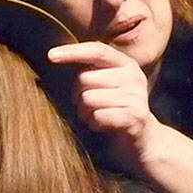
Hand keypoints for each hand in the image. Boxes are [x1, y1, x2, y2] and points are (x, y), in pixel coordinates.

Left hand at [46, 41, 192, 192]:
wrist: (142, 141)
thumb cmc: (113, 111)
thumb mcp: (103, 86)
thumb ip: (85, 72)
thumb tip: (51, 57)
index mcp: (125, 64)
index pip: (96, 50)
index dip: (72, 52)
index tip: (50, 56)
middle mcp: (133, 76)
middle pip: (84, 78)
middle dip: (76, 96)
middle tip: (87, 108)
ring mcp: (136, 96)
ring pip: (88, 98)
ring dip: (84, 113)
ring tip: (96, 117)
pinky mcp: (135, 117)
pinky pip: (98, 116)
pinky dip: (94, 124)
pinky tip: (103, 127)